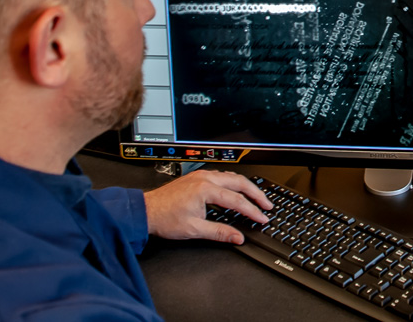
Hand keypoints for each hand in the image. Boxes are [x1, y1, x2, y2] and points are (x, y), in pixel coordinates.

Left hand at [143, 170, 273, 244]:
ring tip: (256, 197)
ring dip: (246, 186)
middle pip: (239, 182)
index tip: (262, 219)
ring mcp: (200, 176)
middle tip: (267, 205)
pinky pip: (221, 176)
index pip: (237, 201)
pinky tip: (236, 189)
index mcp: (206, 190)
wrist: (146, 211)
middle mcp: (204, 179)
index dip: (252, 211)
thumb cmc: (165, 218)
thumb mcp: (194, 230)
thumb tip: (237, 237)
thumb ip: (220, 233)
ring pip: (231, 177)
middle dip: (256, 194)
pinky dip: (234, 183)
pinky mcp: (196, 178)